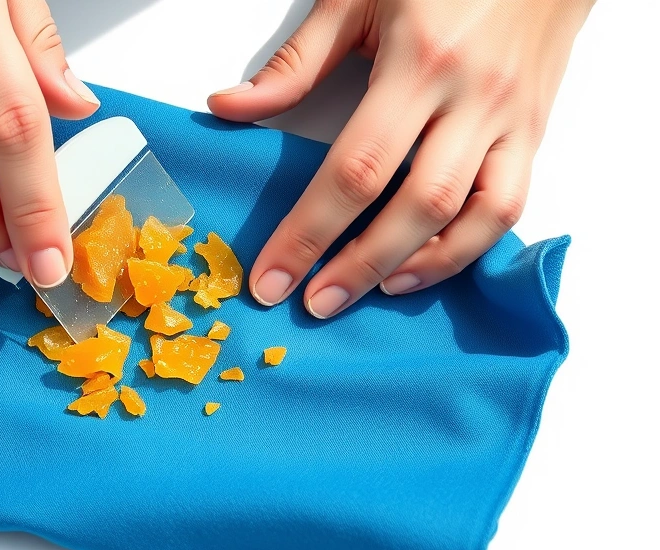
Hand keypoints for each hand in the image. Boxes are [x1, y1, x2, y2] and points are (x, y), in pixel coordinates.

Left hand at [208, 0, 593, 317]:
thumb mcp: (357, 0)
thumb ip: (296, 63)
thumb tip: (230, 108)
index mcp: (417, 62)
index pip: (354, 169)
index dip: (309, 232)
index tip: (272, 276)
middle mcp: (470, 97)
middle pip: (412, 205)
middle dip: (356, 266)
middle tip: (312, 304)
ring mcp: (509, 119)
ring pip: (471, 215)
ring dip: (417, 268)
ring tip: (366, 292)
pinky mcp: (532, 133)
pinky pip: (509, 205)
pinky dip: (467, 247)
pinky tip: (424, 265)